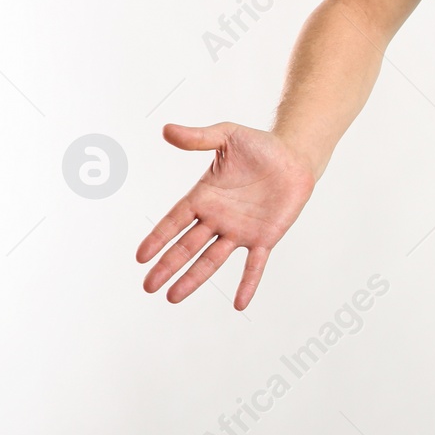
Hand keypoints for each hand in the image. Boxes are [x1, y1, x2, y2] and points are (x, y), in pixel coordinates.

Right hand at [136, 122, 317, 309]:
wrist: (294, 156)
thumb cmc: (260, 146)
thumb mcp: (227, 136)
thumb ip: (199, 138)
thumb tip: (166, 130)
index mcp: (204, 196)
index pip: (175, 220)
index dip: (158, 237)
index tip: (140, 257)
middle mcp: (218, 218)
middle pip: (187, 246)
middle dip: (168, 265)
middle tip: (148, 286)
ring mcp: (240, 230)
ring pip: (212, 259)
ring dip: (194, 278)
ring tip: (173, 298)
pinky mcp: (265, 237)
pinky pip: (255, 265)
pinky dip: (248, 284)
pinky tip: (240, 304)